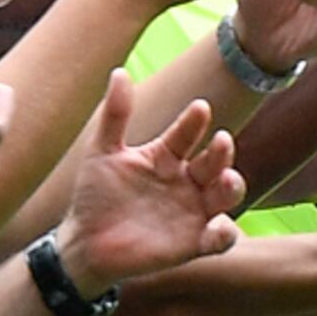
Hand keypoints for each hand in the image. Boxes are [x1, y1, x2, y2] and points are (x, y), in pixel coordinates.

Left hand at [49, 80, 243, 292]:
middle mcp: (184, 181)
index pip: (187, 133)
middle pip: (213, 162)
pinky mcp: (191, 243)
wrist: (84, 244)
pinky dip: (225, 233)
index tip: (200, 108)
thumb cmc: (94, 195)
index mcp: (165, 156)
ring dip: (232, 186)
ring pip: (224, 195)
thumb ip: (116, 115)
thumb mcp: (102, 152)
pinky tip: (219, 226)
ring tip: (227, 179)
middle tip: (221, 141)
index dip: (194, 121)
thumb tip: (120, 71)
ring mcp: (191, 211)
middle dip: (221, 152)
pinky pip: (218, 239)